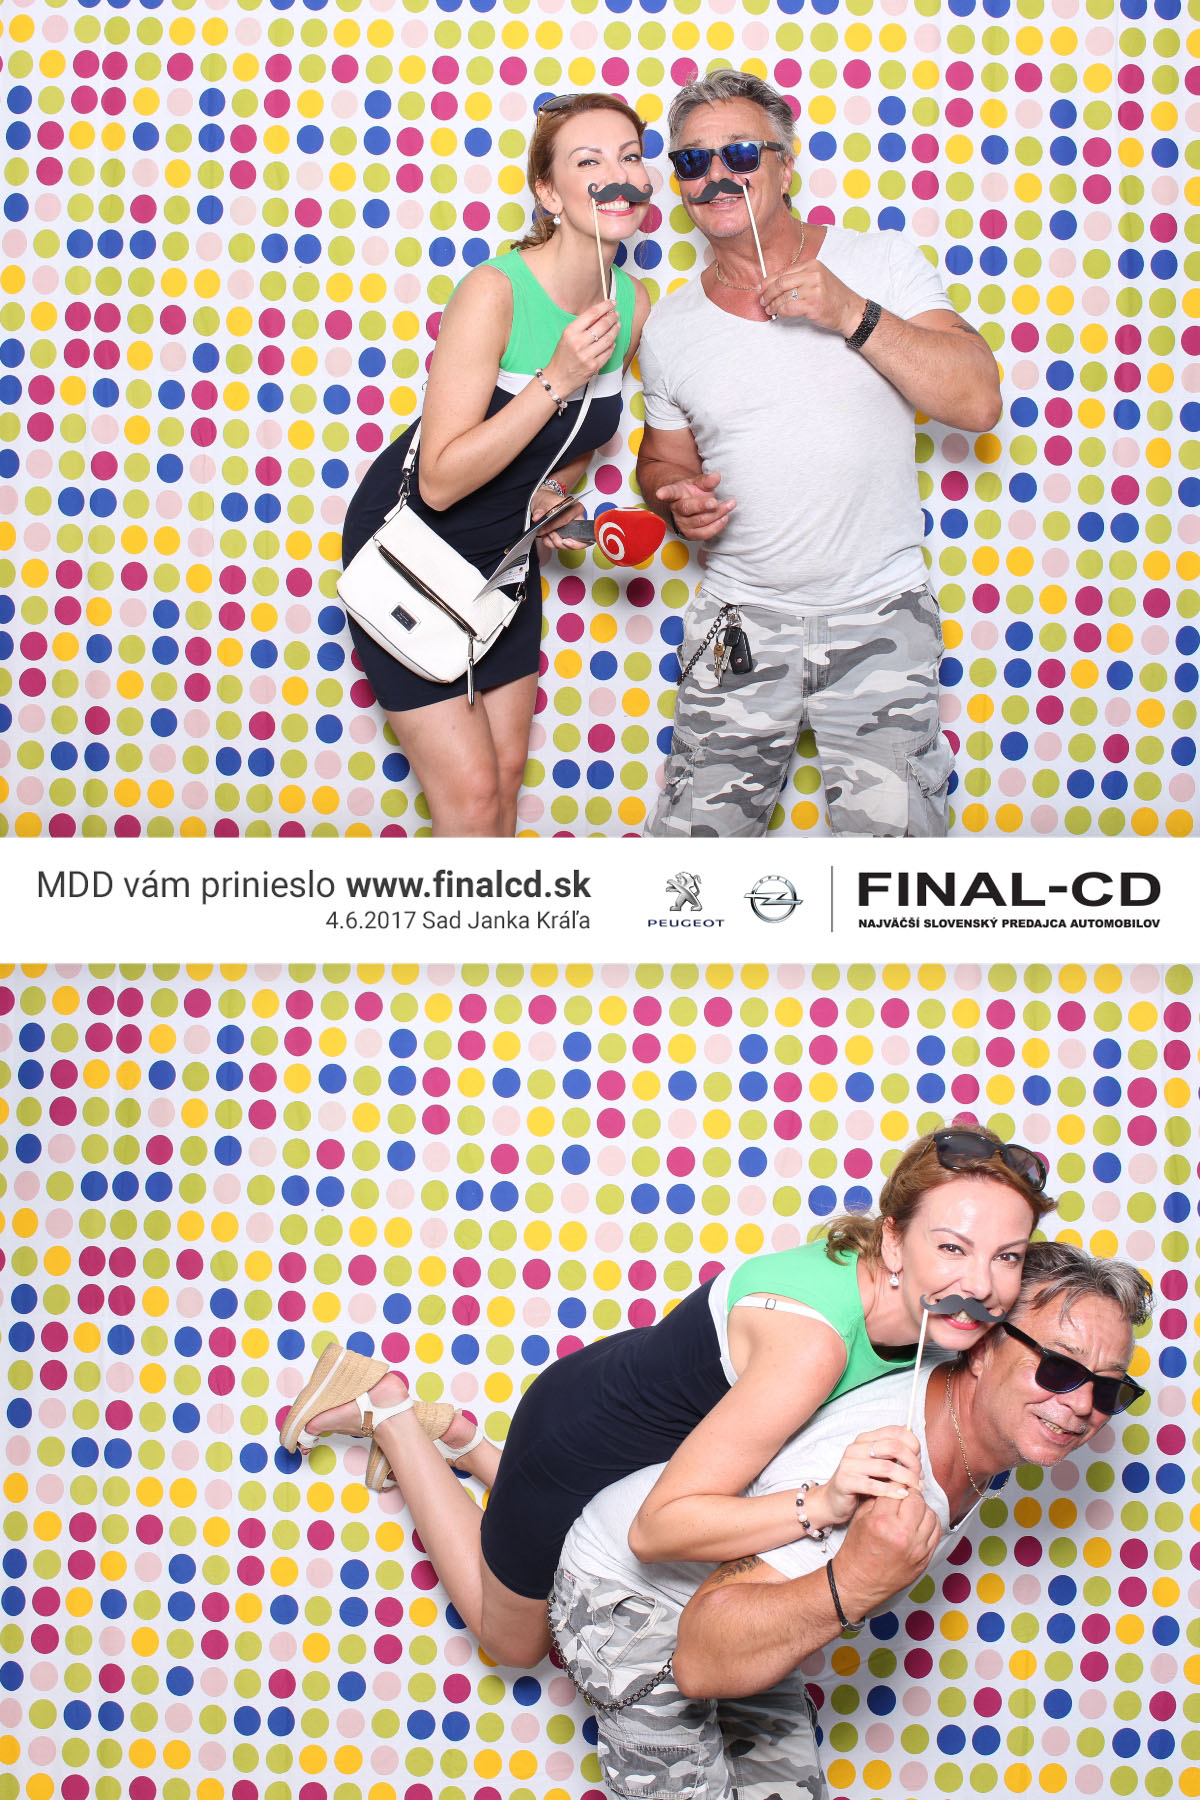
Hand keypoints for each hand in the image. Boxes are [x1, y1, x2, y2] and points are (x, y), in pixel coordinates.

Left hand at [531, 488, 584, 549]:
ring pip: (569, 546)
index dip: (553, 527)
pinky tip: (548, 537)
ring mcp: (575, 531)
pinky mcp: (570, 538)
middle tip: (549, 535)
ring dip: (554, 543)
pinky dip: (552, 544)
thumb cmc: (548, 502)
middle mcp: (578, 520)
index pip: (566, 521)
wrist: (546, 505)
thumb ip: (539, 511)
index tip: (544, 530)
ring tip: (547, 534)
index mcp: (576, 509)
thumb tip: (537, 516)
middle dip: (559, 541)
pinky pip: (563, 547)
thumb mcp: (542, 503)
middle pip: (575, 539)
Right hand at [543, 300, 620, 395]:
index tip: (612, 303)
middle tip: (615, 314)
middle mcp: (579, 343)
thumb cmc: (562, 357)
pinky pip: (608, 352)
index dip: (605, 306)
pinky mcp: (594, 366)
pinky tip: (612, 341)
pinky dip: (612, 345)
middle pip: (603, 325)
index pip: (592, 314)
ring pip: (608, 339)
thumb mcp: (567, 336)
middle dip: (612, 317)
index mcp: (571, 332)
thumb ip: (582, 325)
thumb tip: (601, 314)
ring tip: (617, 325)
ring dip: (615, 330)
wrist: (558, 378)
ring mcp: (587, 356)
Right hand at [656, 470, 735, 541]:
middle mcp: (676, 510)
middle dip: (702, 506)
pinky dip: (717, 526)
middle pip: (687, 509)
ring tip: (730, 504)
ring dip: (716, 514)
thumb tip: (716, 477)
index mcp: (675, 494)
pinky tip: (725, 517)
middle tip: (714, 502)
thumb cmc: (693, 493)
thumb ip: (707, 480)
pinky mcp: (690, 535)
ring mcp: (682, 524)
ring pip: (699, 521)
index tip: (660, 494)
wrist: (690, 507)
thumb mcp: (699, 483)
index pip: (669, 492)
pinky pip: (704, 534)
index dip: (665, 493)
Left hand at [758, 259, 863, 336]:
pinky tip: (779, 314)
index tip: (760, 289)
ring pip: (783, 296)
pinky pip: (789, 307)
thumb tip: (774, 284)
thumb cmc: (832, 296)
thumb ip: (799, 278)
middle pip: (780, 283)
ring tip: (770, 310)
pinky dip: (781, 312)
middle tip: (762, 301)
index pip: (784, 272)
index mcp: (812, 265)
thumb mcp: (817, 279)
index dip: (768, 281)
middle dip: (767, 294)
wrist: (849, 310)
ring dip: (773, 305)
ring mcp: (813, 289)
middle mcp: (812, 274)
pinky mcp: (812, 304)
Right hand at [817, 1427, 922, 1527]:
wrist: (833, 1501)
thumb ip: (892, 1456)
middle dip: (912, 1463)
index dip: (913, 1445)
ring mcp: (849, 1463)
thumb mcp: (877, 1466)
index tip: (920, 1462)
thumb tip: (916, 1446)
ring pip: (887, 1467)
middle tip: (920, 1478)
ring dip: (906, 1479)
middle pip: (894, 1447)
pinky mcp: (845, 1481)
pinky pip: (874, 1486)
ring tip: (915, 1489)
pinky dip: (892, 1491)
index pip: (896, 1431)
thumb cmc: (860, 1483)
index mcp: (865, 1439)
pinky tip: (902, 1495)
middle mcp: (856, 1447)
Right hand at [834, 1489, 940, 1622]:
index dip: (897, 1481)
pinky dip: (930, 1522)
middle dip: (910, 1492)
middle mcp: (902, 1534)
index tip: (897, 1480)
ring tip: (912, 1509)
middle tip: (905, 1492)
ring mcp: (916, 1548)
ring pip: (930, 1514)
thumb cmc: (856, 1550)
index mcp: (882, 1521)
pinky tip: (920, 1521)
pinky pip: (936, 1532)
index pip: (898, 1488)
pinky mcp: (925, 1559)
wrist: (859, 1582)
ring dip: (922, 1508)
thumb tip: (893, 1482)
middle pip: (917, 1499)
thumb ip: (878, 1498)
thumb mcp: (861, 1517)